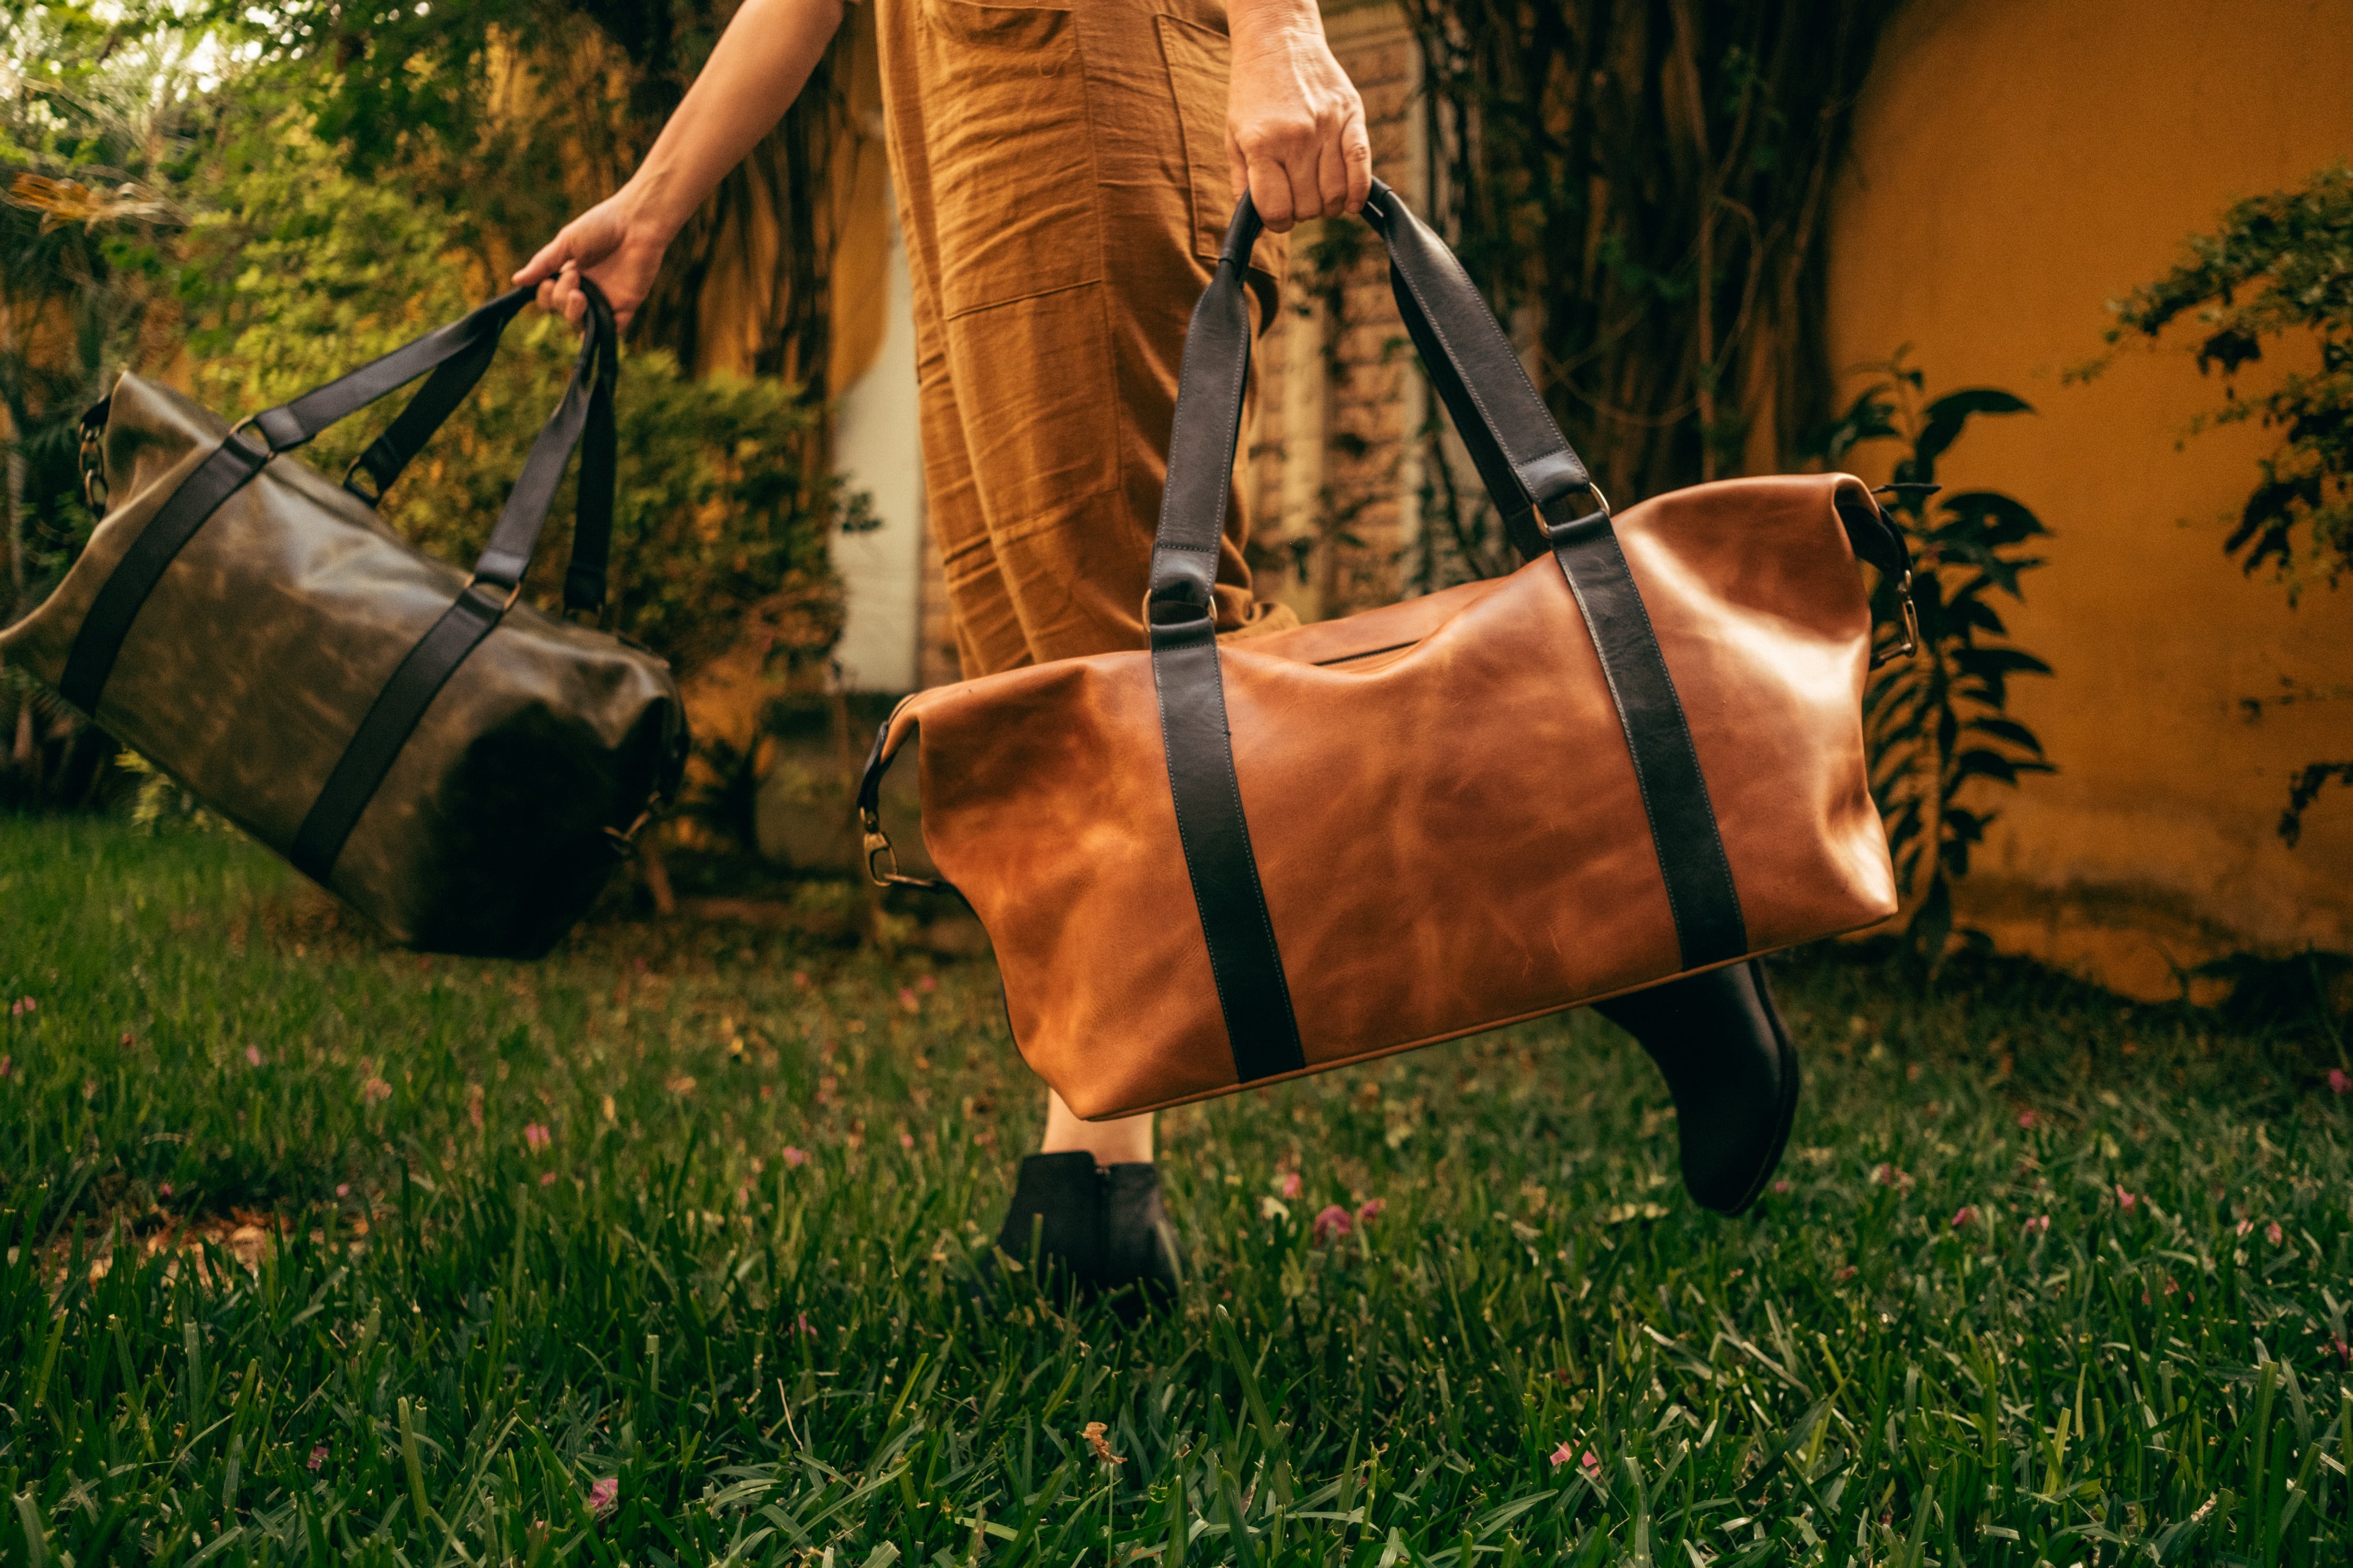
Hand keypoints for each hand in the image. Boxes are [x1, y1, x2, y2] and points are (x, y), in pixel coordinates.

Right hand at [511, 188, 671, 331]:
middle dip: (560, 298)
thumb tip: (516, 281)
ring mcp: (605, 300)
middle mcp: (586, 291)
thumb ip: (544, 263)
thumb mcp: (567, 242)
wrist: (637, 223)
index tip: (549, 280)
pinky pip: (611, 330)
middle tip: (574, 275)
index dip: (544, 295)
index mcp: (569, 274)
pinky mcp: (625, 307)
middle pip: (562, 311)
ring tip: (580, 295)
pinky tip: (590, 325)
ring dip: (573, 314)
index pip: (548, 298)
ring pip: (581, 324)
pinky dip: (599, 332)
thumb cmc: (602, 226)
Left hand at [1226, 9, 1370, 232]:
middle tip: (1295, 194)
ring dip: (1326, 204)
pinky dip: (1357, 193)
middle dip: (1301, 210)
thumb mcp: (1234, 138)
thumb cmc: (1252, 94)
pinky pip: (1361, 166)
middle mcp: (1296, 138)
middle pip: (1308, 207)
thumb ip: (1243, 185)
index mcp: (1262, 144)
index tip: (1277, 214)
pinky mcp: (1351, 116)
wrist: (1278, 41)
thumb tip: (1258, 230)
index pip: (1276, 210)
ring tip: (1316, 191)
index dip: (1277, 222)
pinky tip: (1349, 202)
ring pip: (1335, 195)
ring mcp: (1327, 127)